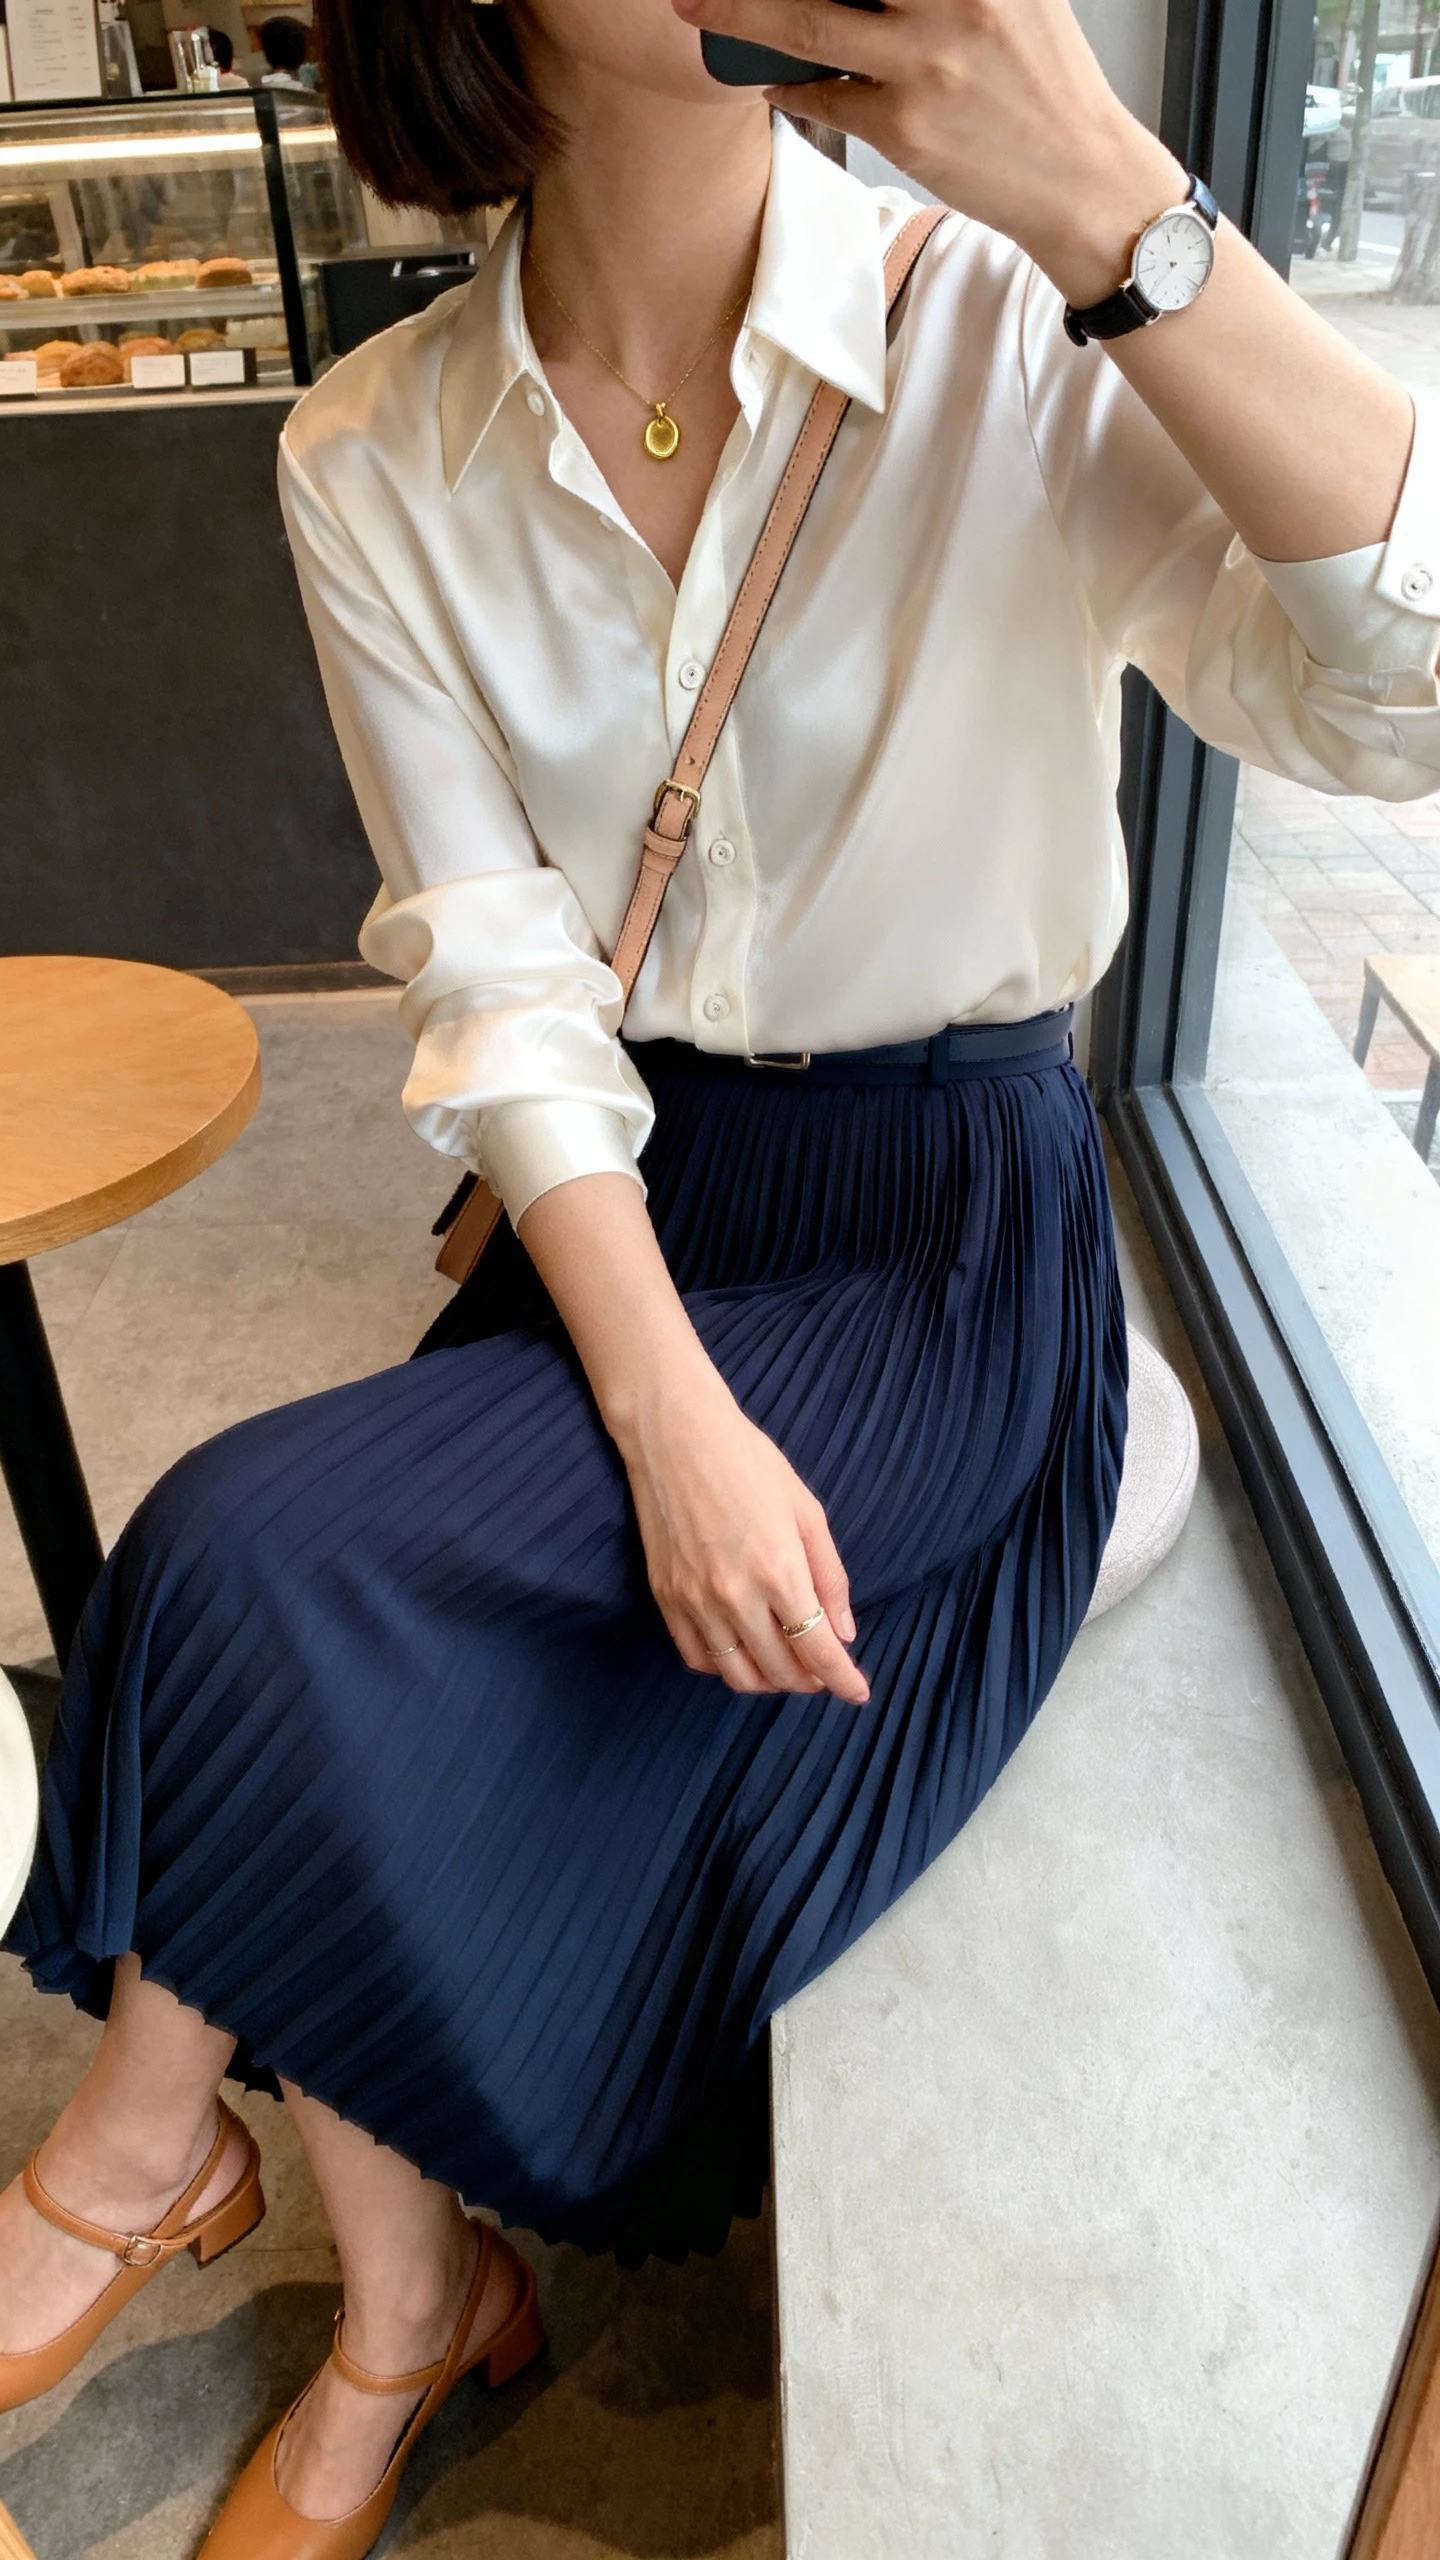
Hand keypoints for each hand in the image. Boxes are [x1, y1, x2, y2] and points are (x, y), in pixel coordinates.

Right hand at [516, 1172, 867, 1704]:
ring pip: (738, 1674)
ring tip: (787, 1667)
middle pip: (781, 1670)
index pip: (818, 1651)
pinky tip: (742, 1651)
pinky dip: (726, 1667)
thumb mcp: (807, 1510)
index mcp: (779, 1570)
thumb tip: (844, 1633)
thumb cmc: (748, 1461)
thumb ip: (830, 1577)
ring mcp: (695, 1601)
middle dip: (810, 1681)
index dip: (843, 1680)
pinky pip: (698, 1657)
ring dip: (770, 1681)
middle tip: (825, 1671)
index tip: (858, 1693)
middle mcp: (735, 1595)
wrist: (673, 1435)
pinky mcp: (665, 1597)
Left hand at [674, 0, 1185, 307]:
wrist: (1085, 182)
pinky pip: (822, 98)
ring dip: (740, 11)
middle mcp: (960, 0)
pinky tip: (774, 76)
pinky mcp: (904, 128)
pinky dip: (789, 84)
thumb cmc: (1046, 88)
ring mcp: (927, 64)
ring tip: (699, 5)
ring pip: (806, 21)